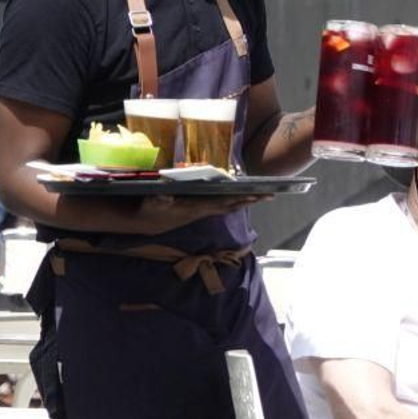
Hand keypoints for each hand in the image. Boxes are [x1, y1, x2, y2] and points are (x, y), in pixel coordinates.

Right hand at [130, 194, 270, 235]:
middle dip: (250, 200)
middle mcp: (203, 211)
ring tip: (264, 195)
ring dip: (246, 201)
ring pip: (229, 206)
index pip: (221, 204)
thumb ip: (157, 201)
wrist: (146, 224)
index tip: (253, 196)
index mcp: (195, 208)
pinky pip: (222, 206)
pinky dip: (234, 201)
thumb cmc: (149, 211)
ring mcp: (203, 211)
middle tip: (270, 195)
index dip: (237, 200)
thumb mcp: (151, 204)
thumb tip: (163, 197)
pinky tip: (244, 198)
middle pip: (232, 206)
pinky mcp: (200, 210)